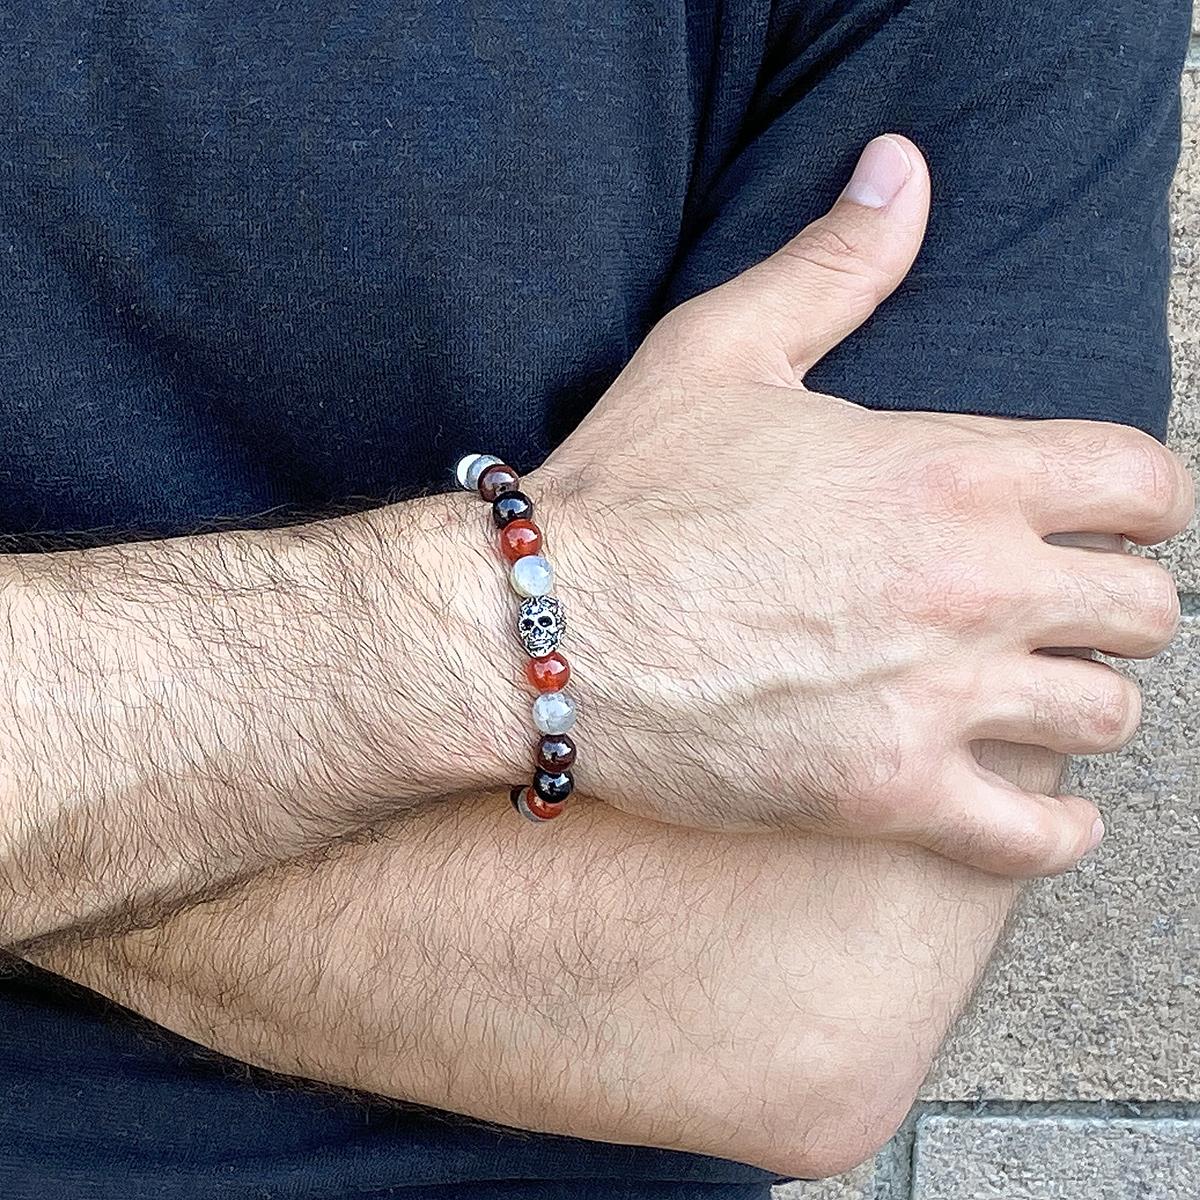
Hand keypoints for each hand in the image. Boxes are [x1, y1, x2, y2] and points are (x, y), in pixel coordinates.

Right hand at [533, 136, 1193, 874]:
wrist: (537, 629)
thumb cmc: (627, 492)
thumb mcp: (721, 349)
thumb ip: (833, 264)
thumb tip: (901, 166)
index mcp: (951, 470)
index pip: (1142, 487)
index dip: (1135, 504)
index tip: (1099, 523)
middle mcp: (968, 585)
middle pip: (1142, 610)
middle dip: (1108, 607)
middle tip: (1050, 613)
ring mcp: (933, 699)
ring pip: (1104, 717)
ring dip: (1078, 704)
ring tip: (1028, 698)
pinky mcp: (884, 794)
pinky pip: (1033, 839)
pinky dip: (1053, 834)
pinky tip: (1035, 812)